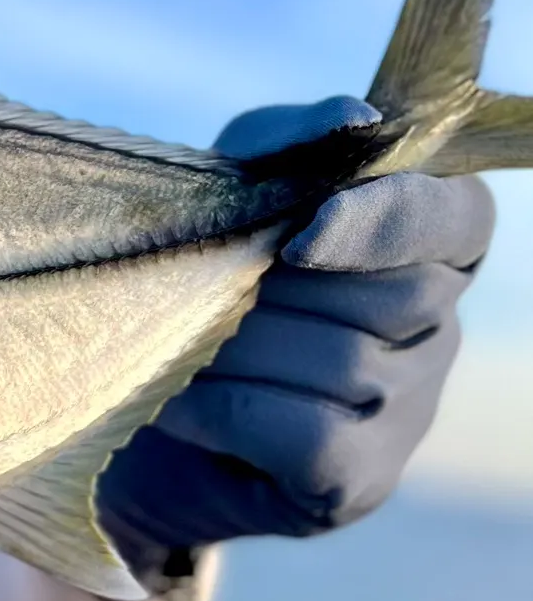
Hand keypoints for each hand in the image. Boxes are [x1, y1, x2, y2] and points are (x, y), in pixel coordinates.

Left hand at [97, 95, 495, 586]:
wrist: (140, 410)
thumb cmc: (200, 282)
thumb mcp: (231, 194)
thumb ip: (290, 144)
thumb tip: (355, 120)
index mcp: (425, 249)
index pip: (459, 219)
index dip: (391, 222)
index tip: (302, 233)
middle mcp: (438, 332)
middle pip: (389, 296)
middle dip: (275, 291)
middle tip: (202, 293)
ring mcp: (409, 414)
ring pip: (342, 362)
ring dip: (237, 348)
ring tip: (179, 345)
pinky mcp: (359, 480)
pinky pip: (307, 432)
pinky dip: (226, 410)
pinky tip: (179, 402)